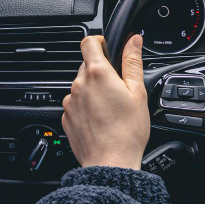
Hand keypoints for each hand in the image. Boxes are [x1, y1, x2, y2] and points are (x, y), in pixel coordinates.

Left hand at [61, 34, 148, 169]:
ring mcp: (70, 101)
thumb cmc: (127, 131)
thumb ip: (133, 62)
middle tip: (118, 87)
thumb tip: (134, 40)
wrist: (110, 163)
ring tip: (111, 107)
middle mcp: (79, 84)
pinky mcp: (66, 117)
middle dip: (102, 71)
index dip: (99, 41)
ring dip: (93, 90)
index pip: (88, 42)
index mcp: (98, 73)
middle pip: (87, 65)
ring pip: (81, 85)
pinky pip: (76, 103)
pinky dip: (86, 106)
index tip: (108, 48)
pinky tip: (101, 119)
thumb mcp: (138, 92)